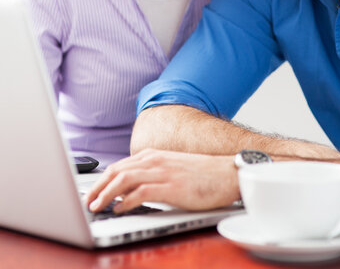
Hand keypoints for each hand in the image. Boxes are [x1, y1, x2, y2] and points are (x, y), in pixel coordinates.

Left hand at [86, 149, 239, 213]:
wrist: (227, 173)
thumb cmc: (202, 175)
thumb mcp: (171, 170)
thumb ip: (150, 176)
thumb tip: (127, 192)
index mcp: (153, 155)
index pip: (119, 166)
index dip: (101, 181)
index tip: (91, 193)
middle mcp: (154, 160)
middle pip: (116, 171)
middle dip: (98, 187)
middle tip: (87, 202)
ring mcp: (162, 172)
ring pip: (124, 179)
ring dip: (106, 194)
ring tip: (97, 207)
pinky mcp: (171, 186)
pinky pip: (141, 192)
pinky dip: (126, 200)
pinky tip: (119, 208)